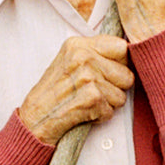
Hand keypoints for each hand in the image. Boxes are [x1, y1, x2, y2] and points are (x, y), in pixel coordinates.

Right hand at [16, 35, 133, 144]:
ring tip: (86, 101)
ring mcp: (88, 78)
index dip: (121, 64)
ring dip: (108, 104)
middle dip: (115, 88)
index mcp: (78, 45)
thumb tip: (130, 52)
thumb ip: (96, 53)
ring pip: (122, 95)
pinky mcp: (92, 98)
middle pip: (127, 75)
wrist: (34, 119)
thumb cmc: (54, 92)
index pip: (122, 47)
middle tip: (93, 91)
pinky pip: (112, 111)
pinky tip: (83, 111)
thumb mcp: (70, 62)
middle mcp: (83, 58)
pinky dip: (100, 116)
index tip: (109, 72)